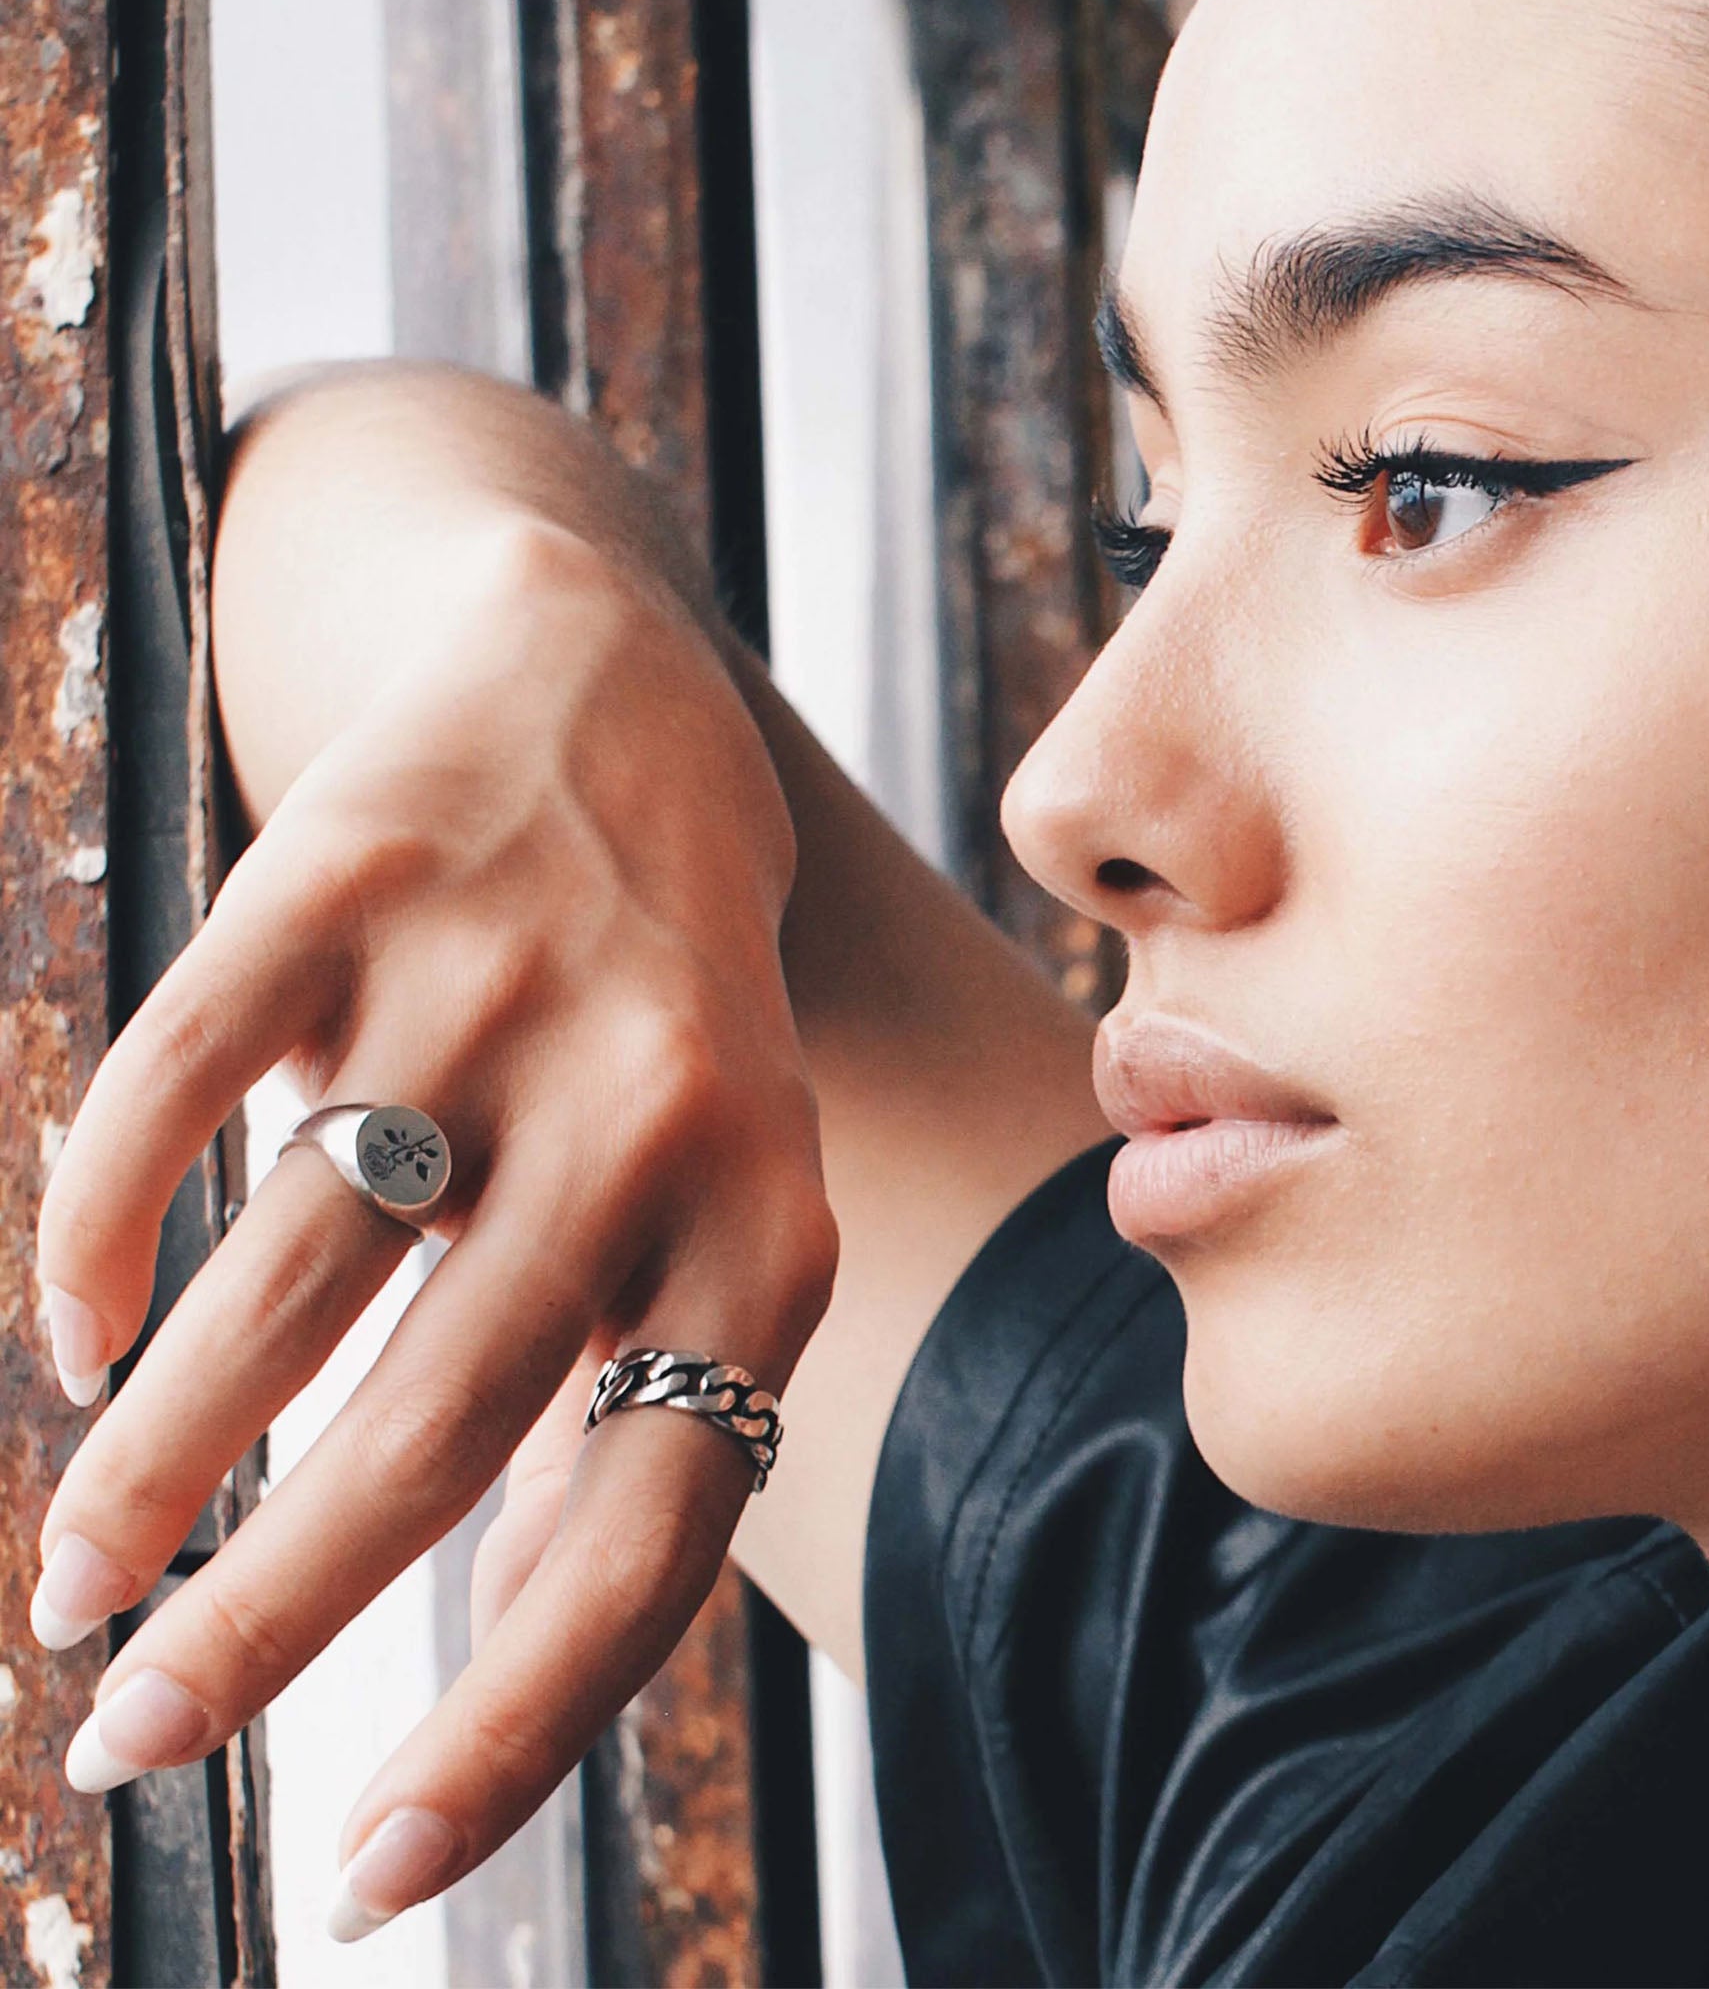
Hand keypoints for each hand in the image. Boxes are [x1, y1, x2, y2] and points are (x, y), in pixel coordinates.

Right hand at [31, 521, 837, 1936]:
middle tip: (128, 1740)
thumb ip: (624, 1396)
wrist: (619, 712)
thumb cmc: (661, 1019)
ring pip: (286, 1279)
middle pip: (435, 1432)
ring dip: (156, 1461)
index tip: (365, 1878)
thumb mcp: (714, 1201)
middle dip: (267, 1624)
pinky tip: (67, 1326)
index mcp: (763, 1225)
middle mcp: (651, 1111)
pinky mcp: (351, 873)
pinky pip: (179, 1081)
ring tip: (80, 1578)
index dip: (515, 1727)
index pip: (654, 1533)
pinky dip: (95, 1221)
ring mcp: (493, 985)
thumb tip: (495, 1636)